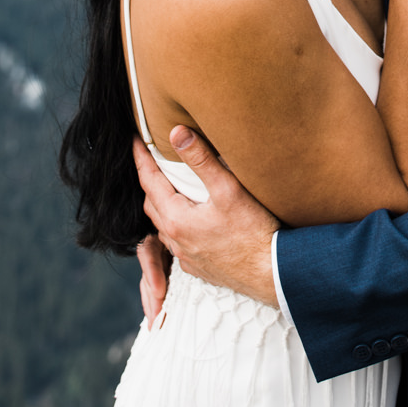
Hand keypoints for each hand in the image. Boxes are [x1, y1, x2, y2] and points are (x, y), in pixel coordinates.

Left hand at [133, 129, 278, 308]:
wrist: (270, 273)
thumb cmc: (252, 232)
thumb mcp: (227, 189)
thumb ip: (201, 159)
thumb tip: (176, 133)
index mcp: (176, 219)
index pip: (149, 181)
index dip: (141, 158)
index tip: (136, 139)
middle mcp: (175, 240)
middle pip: (152, 203)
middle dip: (150, 179)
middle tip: (153, 158)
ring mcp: (185, 256)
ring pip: (163, 224)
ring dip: (162, 202)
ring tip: (170, 184)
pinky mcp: (198, 266)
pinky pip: (176, 241)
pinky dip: (175, 223)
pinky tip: (190, 217)